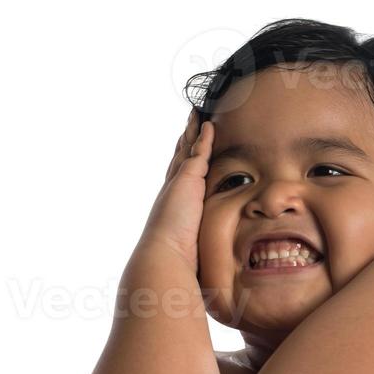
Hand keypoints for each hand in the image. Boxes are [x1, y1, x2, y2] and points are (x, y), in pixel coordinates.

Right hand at [139, 109, 213, 270]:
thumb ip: (197, 241)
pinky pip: (198, 152)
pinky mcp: (187, 179)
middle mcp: (173, 189)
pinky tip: (208, 125)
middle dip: (185, 139)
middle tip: (189, 122)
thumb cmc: (178, 258)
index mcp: (174, 204)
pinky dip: (203, 137)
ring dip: (192, 131)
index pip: (180, 176)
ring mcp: (179, 182)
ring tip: (197, 114)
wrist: (165, 254)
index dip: (183, 160)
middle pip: (180, 157)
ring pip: (187, 149)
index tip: (187, 147)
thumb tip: (209, 259)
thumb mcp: (191, 245)